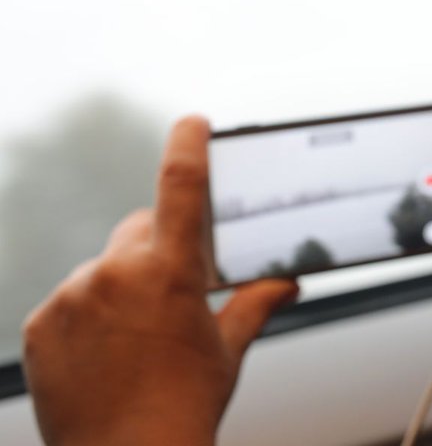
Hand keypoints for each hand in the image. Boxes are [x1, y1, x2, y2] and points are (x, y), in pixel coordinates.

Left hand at [22, 116, 298, 445]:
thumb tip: (290, 282)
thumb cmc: (184, 407)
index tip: (192, 123)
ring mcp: (73, 297)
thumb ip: (256, 302)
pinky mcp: (41, 324)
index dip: (188, 145)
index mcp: (173, 273)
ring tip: (136, 339)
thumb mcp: (227, 350)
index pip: (182, 186)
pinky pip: (70, 299)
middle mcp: (117, 274)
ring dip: (121, 286)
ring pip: (104, 267)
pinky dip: (88, 315)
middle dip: (159, 248)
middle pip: (141, 230)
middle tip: (173, 294)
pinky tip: (105, 352)